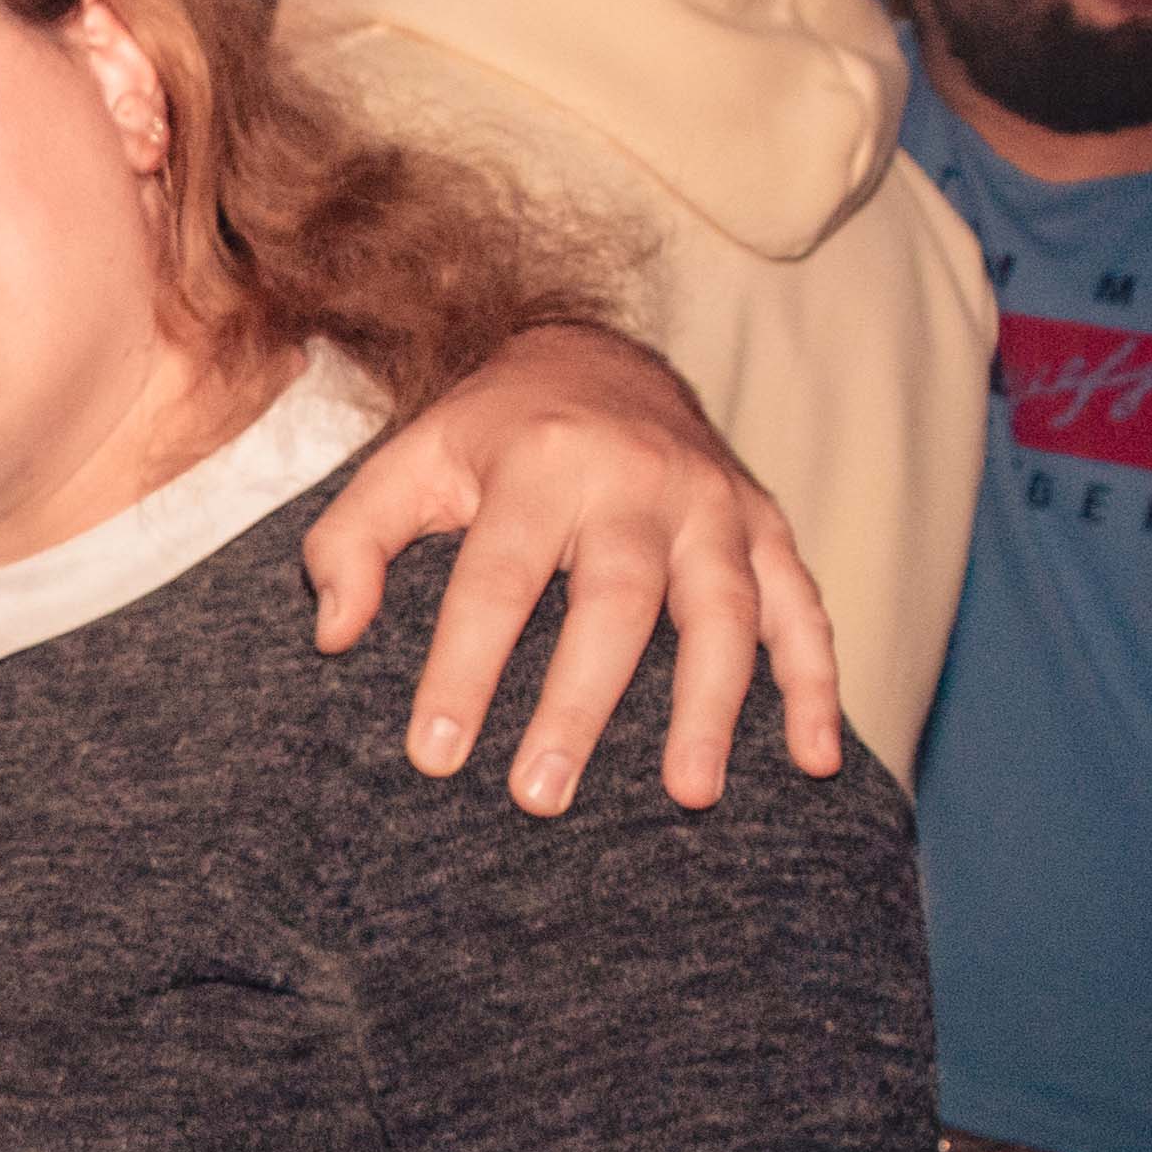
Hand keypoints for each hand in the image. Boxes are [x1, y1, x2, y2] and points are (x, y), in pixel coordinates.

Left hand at [304, 322, 845, 812]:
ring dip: (713, 707)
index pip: (497, 580)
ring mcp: (714, 503)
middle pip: (617, 602)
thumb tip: (334, 634)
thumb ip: (351, 542)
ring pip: (725, 610)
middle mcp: (639, 479)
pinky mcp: (765, 525)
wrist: (595, 355)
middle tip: (542, 796)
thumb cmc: (489, 434)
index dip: (463, 669)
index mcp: (541, 463)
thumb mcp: (406, 461)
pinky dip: (817, 683)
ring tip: (688, 795)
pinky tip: (813, 760)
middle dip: (580, 704)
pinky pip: (804, 608)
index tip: (435, 756)